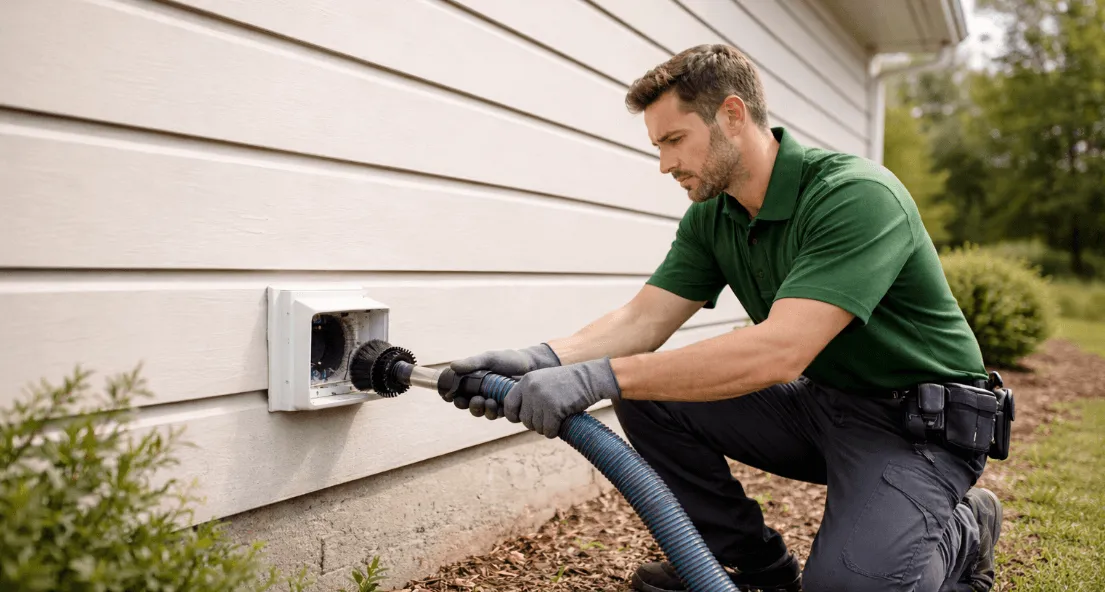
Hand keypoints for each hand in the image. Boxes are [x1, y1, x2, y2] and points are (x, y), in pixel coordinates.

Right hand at [447, 343, 560, 418]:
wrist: (533, 365)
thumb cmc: (510, 359)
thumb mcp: (490, 358)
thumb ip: (472, 363)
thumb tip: (452, 366)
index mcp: (476, 381)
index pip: (459, 392)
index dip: (452, 396)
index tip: (450, 396)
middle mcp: (484, 392)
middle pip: (469, 406)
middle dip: (468, 406)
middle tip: (472, 400)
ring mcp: (495, 401)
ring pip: (482, 412)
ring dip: (481, 410)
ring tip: (488, 401)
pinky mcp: (507, 408)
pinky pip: (496, 415)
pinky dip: (494, 412)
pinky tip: (497, 405)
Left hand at [502, 358, 621, 437]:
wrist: (590, 378)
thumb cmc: (568, 383)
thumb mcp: (543, 381)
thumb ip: (529, 394)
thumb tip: (516, 416)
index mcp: (526, 381)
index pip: (509, 404)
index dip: (514, 415)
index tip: (522, 419)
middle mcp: (531, 389)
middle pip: (524, 420)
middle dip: (536, 423)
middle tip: (549, 418)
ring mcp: (542, 398)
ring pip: (536, 427)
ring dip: (546, 427)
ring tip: (557, 418)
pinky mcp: (554, 409)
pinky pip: (548, 430)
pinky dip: (554, 431)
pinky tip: (561, 423)